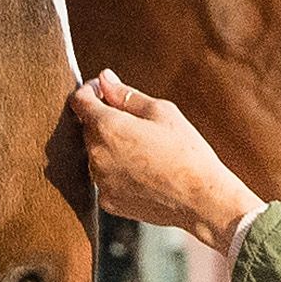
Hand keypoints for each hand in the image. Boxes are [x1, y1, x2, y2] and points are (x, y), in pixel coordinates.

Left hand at [70, 71, 262, 251]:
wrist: (201, 200)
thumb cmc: (186, 153)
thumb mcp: (161, 112)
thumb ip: (126, 95)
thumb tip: (104, 79)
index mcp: (107, 127)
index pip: (79, 101)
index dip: (89, 90)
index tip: (103, 90)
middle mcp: (97, 155)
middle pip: (87, 128)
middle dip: (104, 120)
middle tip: (136, 124)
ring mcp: (101, 182)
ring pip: (96, 155)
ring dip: (110, 147)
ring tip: (144, 151)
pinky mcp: (109, 202)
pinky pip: (105, 178)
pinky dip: (117, 172)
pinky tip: (143, 172)